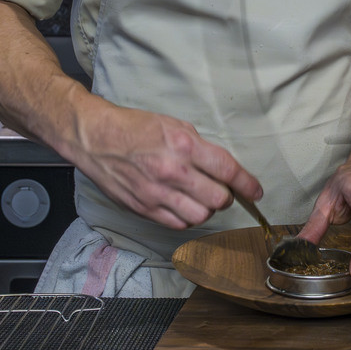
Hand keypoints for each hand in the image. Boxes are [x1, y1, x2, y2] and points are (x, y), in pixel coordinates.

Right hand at [70, 101, 260, 230]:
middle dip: (226, 196)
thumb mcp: (174, 125)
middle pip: (218, 199)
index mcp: (184, 145)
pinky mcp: (143, 208)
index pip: (227, 170)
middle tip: (221, 190)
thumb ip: (200, 148)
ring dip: (206, 209)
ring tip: (200, 198)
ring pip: (200, 216)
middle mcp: (173, 171)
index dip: (247, 184)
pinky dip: (186, 218)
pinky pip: (177, 224)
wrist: (95, 138)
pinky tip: (183, 206)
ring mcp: (156, 193)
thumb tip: (221, 168)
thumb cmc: (134, 128)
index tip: (256, 191)